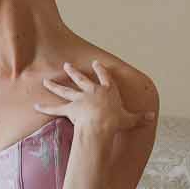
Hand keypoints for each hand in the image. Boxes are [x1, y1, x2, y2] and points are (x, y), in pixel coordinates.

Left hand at [34, 60, 154, 142]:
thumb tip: (153, 118)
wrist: (101, 125)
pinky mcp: (69, 109)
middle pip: (81, 79)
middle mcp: (92, 92)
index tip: (97, 63)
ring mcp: (79, 99)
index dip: (101, 70)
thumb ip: (140, 118)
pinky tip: (36, 106)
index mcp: (108, 91)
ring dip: (55, 86)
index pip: (105, 77)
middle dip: (73, 72)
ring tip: (46, 81)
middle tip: (66, 65)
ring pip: (65, 90)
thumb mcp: (130, 119)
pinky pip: (55, 109)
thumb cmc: (116, 122)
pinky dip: (45, 108)